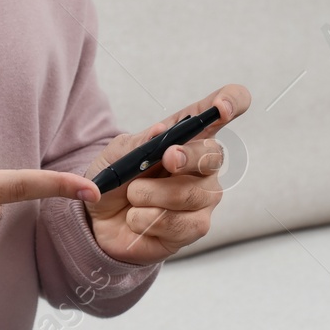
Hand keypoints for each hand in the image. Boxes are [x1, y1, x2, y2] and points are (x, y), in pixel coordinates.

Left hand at [78, 84, 247, 264]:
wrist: (99, 219)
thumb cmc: (116, 179)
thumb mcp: (118, 154)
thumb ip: (139, 143)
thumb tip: (159, 131)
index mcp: (188, 136)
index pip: (223, 112)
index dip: (231, 102)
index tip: (220, 107)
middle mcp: (203, 165)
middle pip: (214, 154)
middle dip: (187, 156)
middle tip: (167, 159)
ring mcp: (203, 197)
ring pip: (190, 193)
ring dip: (149, 194)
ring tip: (133, 196)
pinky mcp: (195, 227)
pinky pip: (179, 224)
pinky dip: (147, 219)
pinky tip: (138, 218)